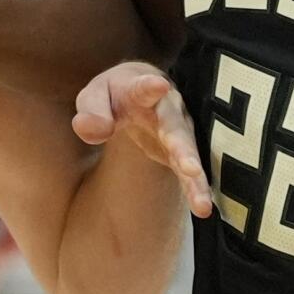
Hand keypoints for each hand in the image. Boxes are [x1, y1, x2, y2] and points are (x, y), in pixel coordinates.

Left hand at [71, 62, 211, 218]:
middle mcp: (168, 109)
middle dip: (181, 145)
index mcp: (141, 89)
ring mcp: (180, 131)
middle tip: (189, 166)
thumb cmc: (115, 95)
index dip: (150, 87)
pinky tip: (202, 208)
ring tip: (200, 198)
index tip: (159, 86)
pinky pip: (191, 173)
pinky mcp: (182, 152)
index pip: (143, 87)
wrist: (144, 92)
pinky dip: (196, 189)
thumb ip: (91, 110)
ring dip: (195, 174)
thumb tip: (95, 130)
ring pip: (190, 152)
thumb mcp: (94, 97)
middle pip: (175, 126)